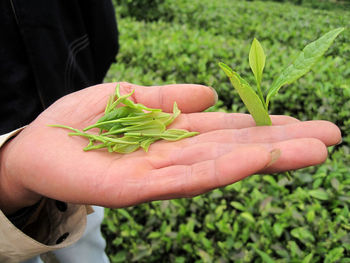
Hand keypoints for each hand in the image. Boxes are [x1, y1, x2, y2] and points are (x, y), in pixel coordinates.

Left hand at [0, 82, 340, 213]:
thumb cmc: (79, 123)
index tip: (302, 123)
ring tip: (314, 149)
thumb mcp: (127, 96)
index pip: (227, 130)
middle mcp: (176, 156)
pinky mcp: (138, 189)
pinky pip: (189, 177)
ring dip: (268, 156)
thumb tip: (211, 92)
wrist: (37, 148)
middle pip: (236, 148)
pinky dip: (226, 166)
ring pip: (223, 165)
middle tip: (332, 138)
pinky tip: (259, 157)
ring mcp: (160, 175)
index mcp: (174, 134)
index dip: (264, 126)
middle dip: (283, 143)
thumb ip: (168, 96)